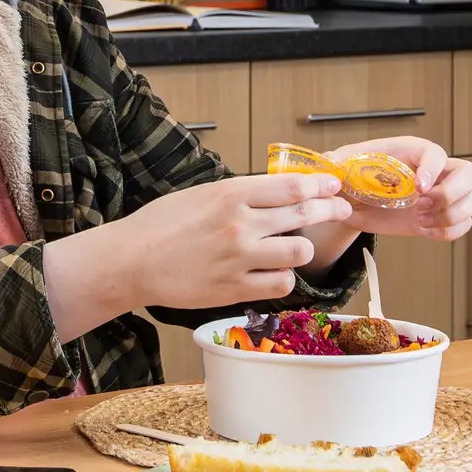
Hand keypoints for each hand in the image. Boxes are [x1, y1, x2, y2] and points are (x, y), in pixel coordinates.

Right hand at [99, 172, 357, 311]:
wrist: (131, 261)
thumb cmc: (160, 225)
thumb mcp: (201, 194)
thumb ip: (238, 194)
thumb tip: (274, 192)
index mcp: (231, 194)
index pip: (291, 185)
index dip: (319, 184)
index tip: (334, 184)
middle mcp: (240, 223)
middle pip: (303, 214)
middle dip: (329, 209)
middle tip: (341, 208)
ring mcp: (240, 257)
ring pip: (299, 250)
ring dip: (302, 248)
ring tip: (294, 247)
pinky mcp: (235, 288)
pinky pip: (280, 283)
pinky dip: (283, 276)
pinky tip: (275, 272)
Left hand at [329, 136, 471, 242]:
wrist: (354, 202)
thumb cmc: (352, 176)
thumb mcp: (342, 167)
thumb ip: (337, 163)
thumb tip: (329, 162)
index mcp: (413, 152)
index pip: (437, 153)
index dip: (433, 170)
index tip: (417, 189)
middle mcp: (434, 171)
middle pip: (470, 173)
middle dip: (454, 193)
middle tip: (424, 206)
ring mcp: (442, 194)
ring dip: (453, 215)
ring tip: (423, 221)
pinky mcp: (441, 216)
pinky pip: (463, 225)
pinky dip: (448, 232)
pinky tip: (424, 230)